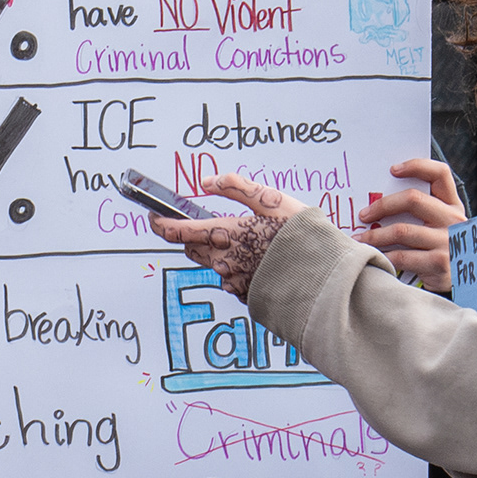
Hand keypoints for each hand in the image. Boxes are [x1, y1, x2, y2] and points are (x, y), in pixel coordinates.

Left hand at [148, 172, 303, 302]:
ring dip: (221, 252)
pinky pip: (232, 279)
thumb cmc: (300, 235)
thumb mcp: (271, 200)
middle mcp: (222, 261)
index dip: (160, 224)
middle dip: (195, 236)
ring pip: (213, 264)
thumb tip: (208, 182)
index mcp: (225, 234)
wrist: (322, 278)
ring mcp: (232, 282)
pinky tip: (262, 261)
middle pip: (192, 248)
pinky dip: (239, 268)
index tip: (154, 217)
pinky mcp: (244, 296)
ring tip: (252, 243)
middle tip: (216, 225)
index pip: (178, 231)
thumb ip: (236, 187)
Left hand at [357, 155, 466, 295]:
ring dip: (375, 235)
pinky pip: (402, 256)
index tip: (392, 170)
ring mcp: (447, 242)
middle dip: (383, 205)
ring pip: (402, 230)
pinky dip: (383, 255)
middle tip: (364, 215)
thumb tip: (380, 200)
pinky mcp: (438, 264)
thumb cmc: (442, 249)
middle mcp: (453, 220)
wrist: (463, 282)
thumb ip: (423, 211)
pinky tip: (373, 256)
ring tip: (360, 239)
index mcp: (453, 205)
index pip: (440, 174)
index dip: (416, 166)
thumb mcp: (441, 226)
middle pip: (413, 200)